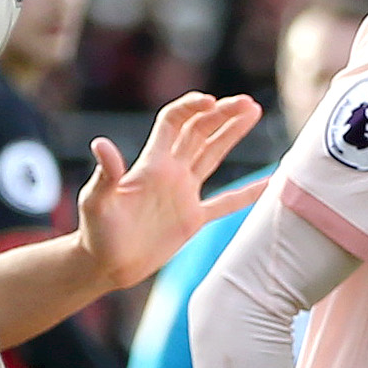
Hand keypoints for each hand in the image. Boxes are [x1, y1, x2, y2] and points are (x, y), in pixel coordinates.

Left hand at [75, 91, 263, 290]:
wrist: (106, 265)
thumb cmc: (96, 232)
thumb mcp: (97, 202)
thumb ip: (105, 174)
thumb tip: (101, 144)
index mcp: (151, 163)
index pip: (174, 122)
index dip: (191, 107)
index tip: (211, 101)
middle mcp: (171, 172)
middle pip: (200, 131)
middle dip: (222, 114)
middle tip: (247, 102)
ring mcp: (184, 193)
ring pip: (213, 155)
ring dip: (232, 133)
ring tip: (253, 111)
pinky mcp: (193, 219)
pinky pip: (226, 202)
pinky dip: (247, 193)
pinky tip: (270, 183)